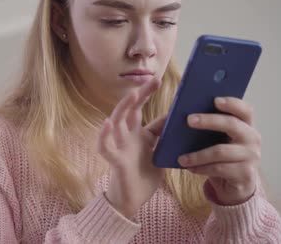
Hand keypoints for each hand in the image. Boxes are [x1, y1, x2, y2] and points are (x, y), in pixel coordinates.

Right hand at [97, 78, 165, 217]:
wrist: (133, 200)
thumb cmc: (143, 176)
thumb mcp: (157, 152)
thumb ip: (163, 136)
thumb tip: (175, 118)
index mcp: (138, 135)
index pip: (141, 110)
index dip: (147, 95)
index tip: (157, 80)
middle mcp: (127, 137)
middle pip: (130, 111)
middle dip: (140, 95)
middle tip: (153, 81)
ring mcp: (120, 147)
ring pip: (116, 122)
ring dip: (123, 108)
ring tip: (133, 95)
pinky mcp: (115, 160)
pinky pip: (105, 146)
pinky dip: (104, 134)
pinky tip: (107, 122)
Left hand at [178, 97, 259, 204]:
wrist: (235, 185)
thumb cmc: (222, 156)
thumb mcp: (217, 140)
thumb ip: (208, 126)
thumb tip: (177, 115)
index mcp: (246, 126)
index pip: (245, 110)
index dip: (232, 103)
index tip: (215, 100)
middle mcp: (252, 139)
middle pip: (232, 124)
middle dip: (209, 120)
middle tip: (189, 120)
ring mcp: (251, 157)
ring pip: (220, 151)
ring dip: (198, 154)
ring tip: (181, 158)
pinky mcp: (245, 174)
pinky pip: (219, 169)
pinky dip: (201, 168)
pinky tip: (190, 168)